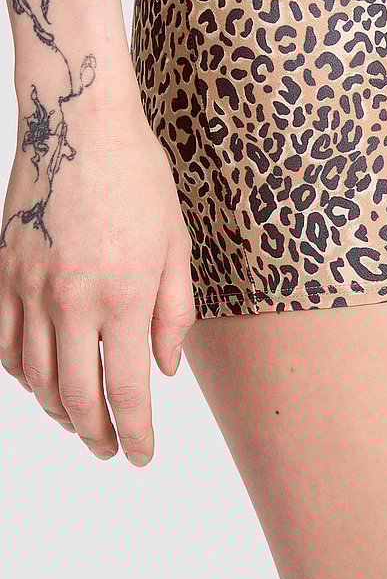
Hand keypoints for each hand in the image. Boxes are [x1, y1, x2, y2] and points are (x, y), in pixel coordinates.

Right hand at [0, 102, 195, 465]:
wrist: (79, 124)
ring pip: (35, 378)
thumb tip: (164, 368)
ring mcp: (30, 289)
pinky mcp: (3, 274)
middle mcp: (73, 300)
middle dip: (97, 434)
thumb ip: (174, 313)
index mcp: (126, 295)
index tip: (141, 454)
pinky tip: (40, 379)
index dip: (135, 433)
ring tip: (81, 419)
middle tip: (111, 448)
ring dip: (58, 410)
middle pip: (76, 397)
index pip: (128, 390)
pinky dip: (21, 374)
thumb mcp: (177, 243)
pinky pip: (4, 343)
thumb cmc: (139, 178)